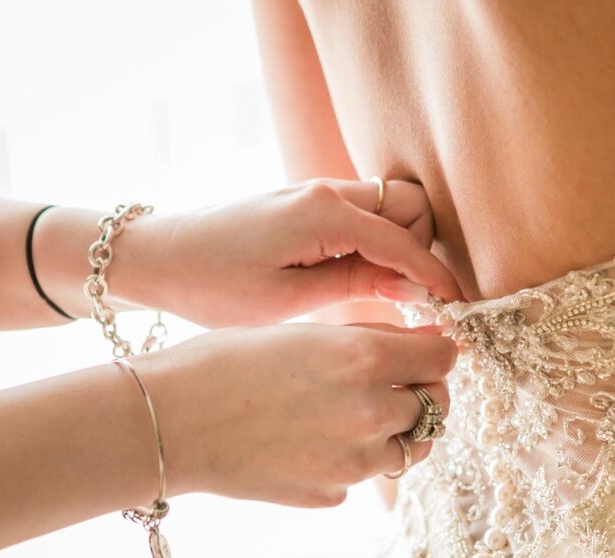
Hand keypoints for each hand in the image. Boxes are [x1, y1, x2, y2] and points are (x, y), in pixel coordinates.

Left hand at [123, 178, 463, 326]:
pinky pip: (361, 212)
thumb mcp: (286, 300)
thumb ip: (355, 286)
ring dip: (399, 242)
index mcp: (324, 214)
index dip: (434, 277)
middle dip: (421, 247)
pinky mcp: (304, 201)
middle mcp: (325, 191)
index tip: (456, 309)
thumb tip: (413, 288)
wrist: (159, 257)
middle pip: (409, 206)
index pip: (404, 241)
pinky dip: (374, 239)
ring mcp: (315, 191)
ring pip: (388, 205)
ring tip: (381, 292)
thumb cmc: (213, 285)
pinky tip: (357, 278)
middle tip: (407, 297)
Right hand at [133, 322, 456, 506]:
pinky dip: (351, 457)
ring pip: (408, 447)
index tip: (426, 347)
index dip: (437, 349)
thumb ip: (367, 339)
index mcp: (365, 360)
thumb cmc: (225, 362)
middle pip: (436, 405)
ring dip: (396, 428)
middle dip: (421, 388)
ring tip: (354, 411)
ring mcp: (353, 462)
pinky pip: (361, 473)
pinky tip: (312, 439)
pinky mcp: (331, 493)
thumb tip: (420, 341)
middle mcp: (370, 414)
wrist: (171, 423)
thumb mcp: (302, 331)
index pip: (444, 358)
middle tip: (395, 379)